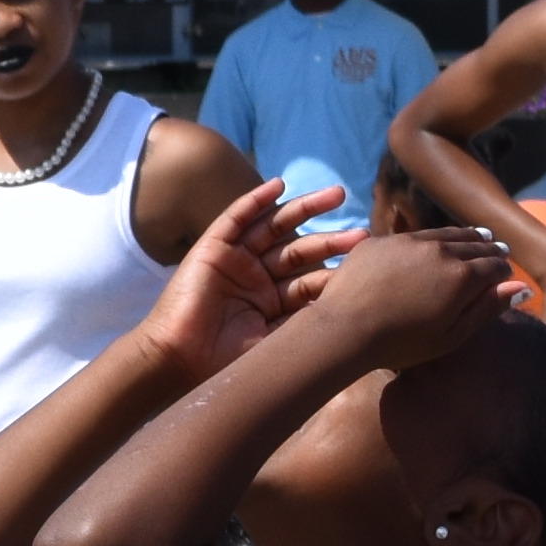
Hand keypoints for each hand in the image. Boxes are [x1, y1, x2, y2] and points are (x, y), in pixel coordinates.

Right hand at [135, 174, 360, 377]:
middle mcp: (257, 278)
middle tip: (363, 234)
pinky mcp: (212, 250)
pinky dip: (255, 201)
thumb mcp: (274, 340)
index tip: (367, 266)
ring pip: (274, 228)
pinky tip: (279, 186)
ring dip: (304, 209)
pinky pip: (235, 219)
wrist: (177, 359)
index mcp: (272, 302)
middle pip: (299, 249)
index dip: (337, 271)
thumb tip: (347, 310)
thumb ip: (303, 322)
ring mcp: (235, 262)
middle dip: (331, 239)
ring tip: (337, 195)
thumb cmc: (222, 360)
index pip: (310, 279)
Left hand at [307, 224, 516, 371]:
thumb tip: (522, 287)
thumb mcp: (450, 336)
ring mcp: (409, 242)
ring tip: (478, 236)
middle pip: (474, 245)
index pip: (495, 266)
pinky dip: (430, 238)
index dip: (503, 271)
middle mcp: (441, 251)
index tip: (505, 274)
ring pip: (446, 234)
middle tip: (499, 249)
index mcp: (463, 276)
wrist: (343, 330)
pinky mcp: (380, 241)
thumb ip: (486, 309)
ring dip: (465, 236)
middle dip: (489, 249)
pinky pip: (413, 236)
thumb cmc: (399, 344)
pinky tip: (433, 241)